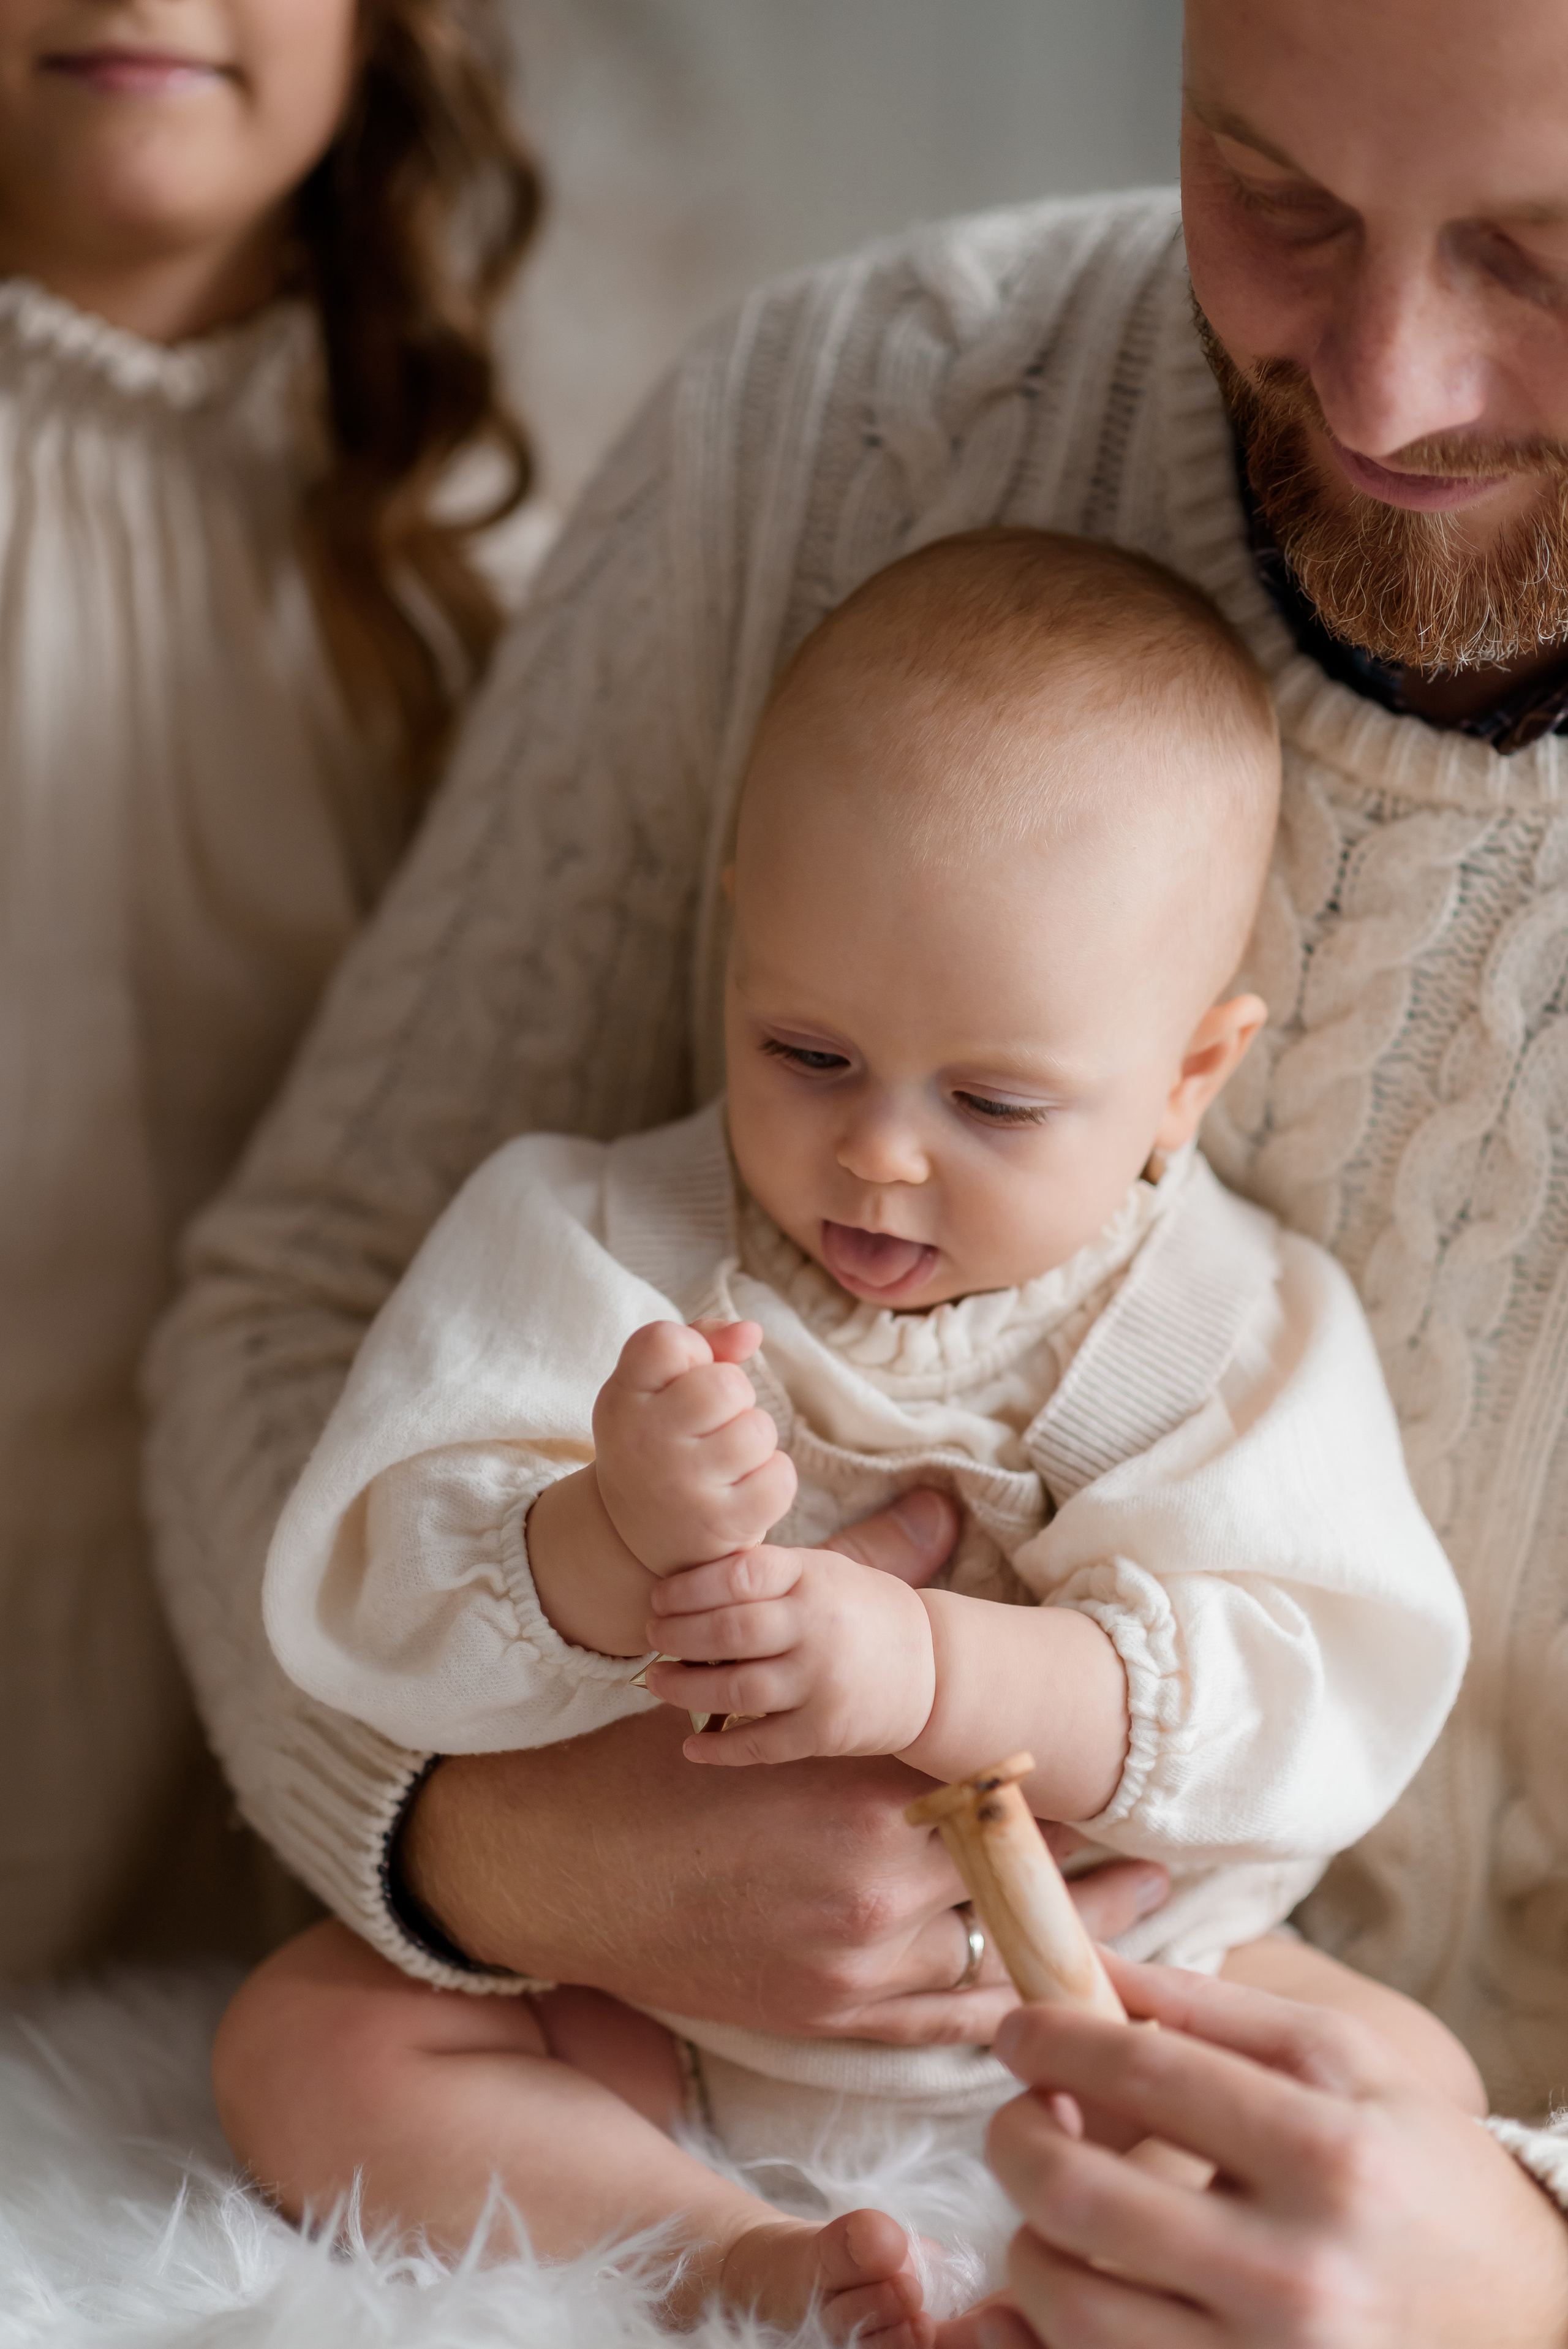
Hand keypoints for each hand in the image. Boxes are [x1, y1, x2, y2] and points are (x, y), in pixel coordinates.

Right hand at [399, 1490, 1171, 2036]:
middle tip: (1160, 1861)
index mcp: (862, 1789)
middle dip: (1090, 1869)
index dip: (1066, 1786)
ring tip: (1130, 1920)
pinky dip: (1006, 2006)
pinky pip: (946, 2023)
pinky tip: (1051, 1993)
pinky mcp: (827, 2018)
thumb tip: (939, 1505)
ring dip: (1068, 1940)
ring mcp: (853, 1965)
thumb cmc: (648, 1767)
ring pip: (998, 1955)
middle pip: (1019, 1876)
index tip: (1120, 1779)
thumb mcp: (759, 1666)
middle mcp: (872, 1885)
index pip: (1004, 1790)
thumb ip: (864, 1591)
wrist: (549, 1872)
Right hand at [592, 1317, 796, 1571]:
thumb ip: (700, 1342)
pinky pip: (780, 1478)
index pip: (665, 1341)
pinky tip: (743, 1488)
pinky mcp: (720, 1524)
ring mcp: (682, 1488)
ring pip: (758, 1431)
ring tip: (726, 1459)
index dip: (692, 1352)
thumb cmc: (658, 1440)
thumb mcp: (656, 1386)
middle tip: (713, 1423)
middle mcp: (644, 1443)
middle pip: (727, 1385)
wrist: (634, 1534)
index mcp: (622, 1399)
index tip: (681, 1381)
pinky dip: (773, 1479)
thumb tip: (751, 1331)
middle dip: (735, 1398)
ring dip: (754, 1440)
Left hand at [642, 1543, 937, 1763]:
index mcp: (814, 1579)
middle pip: (730, 1633)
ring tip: (658, 1682)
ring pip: (736, 1689)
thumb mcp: (824, 1572)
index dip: (687, 1588)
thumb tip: (683, 1576)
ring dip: (685, 1689)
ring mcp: (822, 1683)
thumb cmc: (859, 1612)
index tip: (658, 1597)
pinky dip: (719, 1748)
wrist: (933, 1669)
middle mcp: (817, 1629)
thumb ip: (766, 1573)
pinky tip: (690, 1746)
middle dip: (677, 1637)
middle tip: (651, 1638)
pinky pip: (761, 1744)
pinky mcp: (825, 1732)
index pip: (739, 1576)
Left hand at [982, 1955, 1567, 2348]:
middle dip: (1016, 2140)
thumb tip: (1088, 1966)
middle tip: (1022, 2117)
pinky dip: (1045, 2332)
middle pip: (1079, 2197)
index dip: (1052, 2039)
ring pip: (1068, 2305)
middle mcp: (1295, 2272)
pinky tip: (1062, 2283)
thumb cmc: (1420, 2170)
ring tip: (1059, 2205)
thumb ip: (1210, 2008)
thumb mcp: (1345, 2061)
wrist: (1523, 2319)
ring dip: (1030, 2239)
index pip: (1141, 2073)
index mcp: (1326, 2155)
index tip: (1016, 2028)